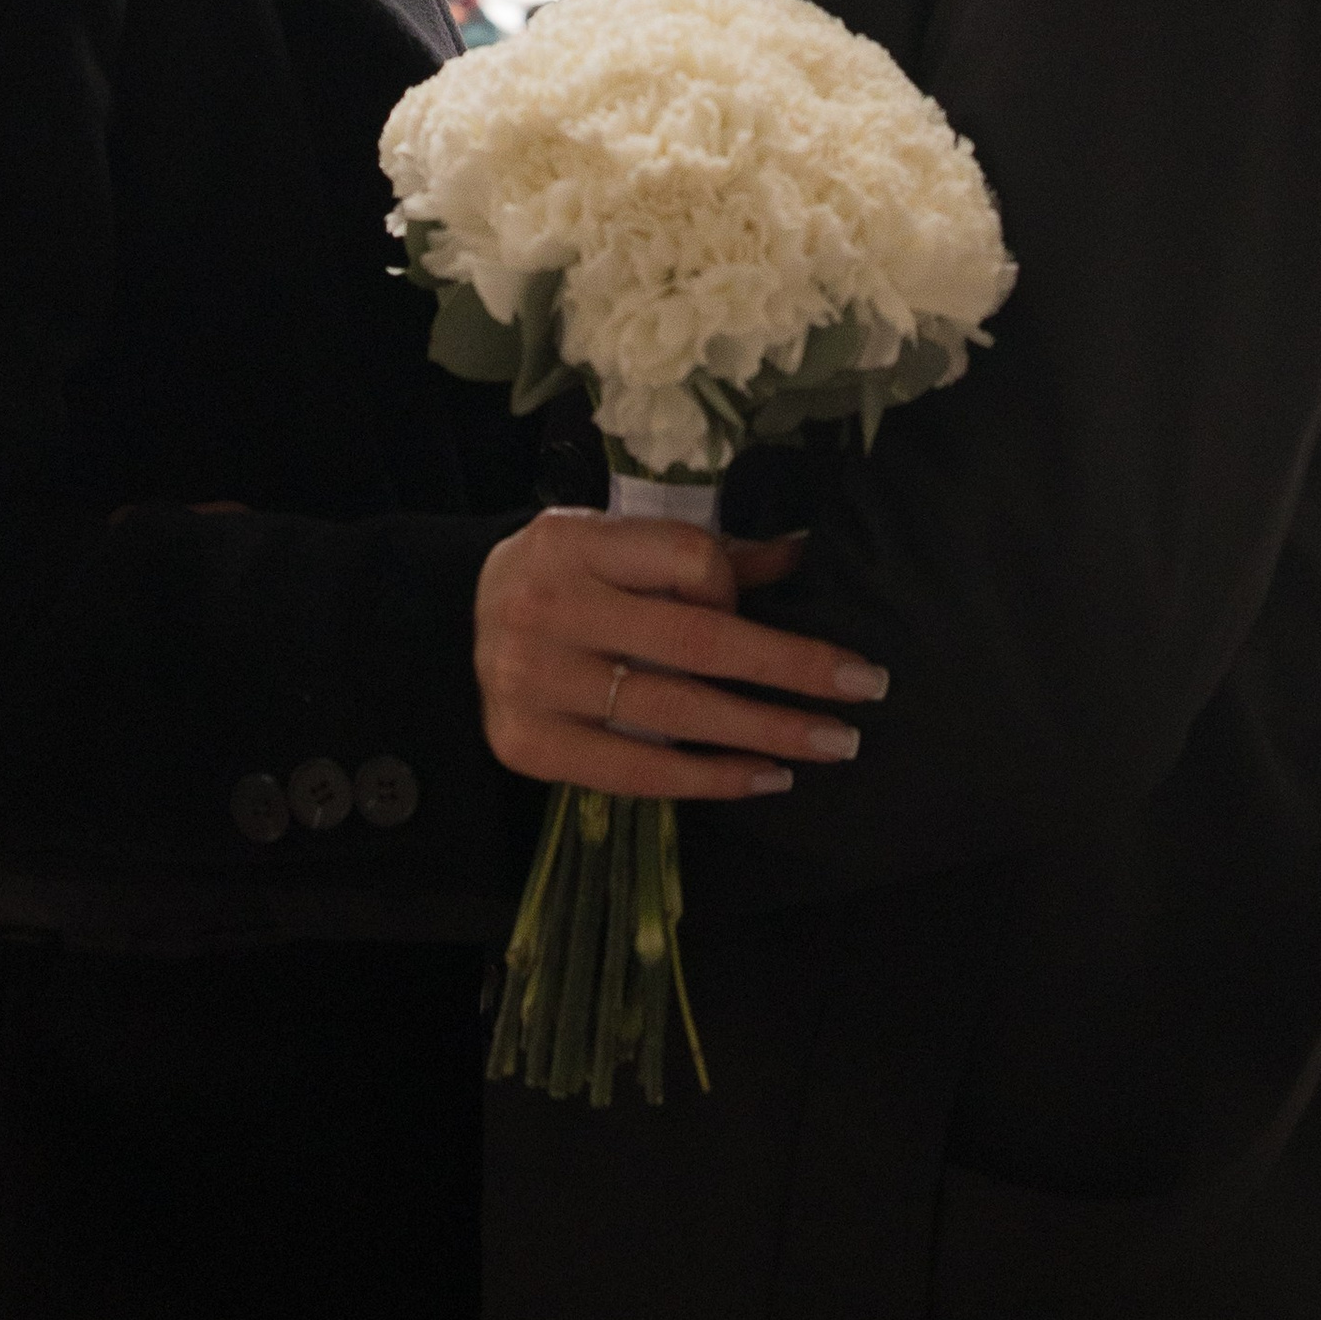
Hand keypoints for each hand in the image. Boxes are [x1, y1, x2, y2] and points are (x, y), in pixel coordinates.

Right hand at [474, 508, 886, 801]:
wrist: (457, 621)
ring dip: (766, 732)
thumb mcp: (614, 543)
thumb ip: (697, 554)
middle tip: (864, 689)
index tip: (770, 611)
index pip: (688, 560)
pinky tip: (764, 778)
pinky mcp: (527, 746)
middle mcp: (547, 608)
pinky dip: (709, 779)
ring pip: (674, 713)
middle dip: (790, 668)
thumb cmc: (559, 576)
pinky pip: (637, 772)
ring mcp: (531, 682)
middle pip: (695, 642)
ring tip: (832, 743)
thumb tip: (801, 555)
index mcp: (573, 540)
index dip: (739, 588)